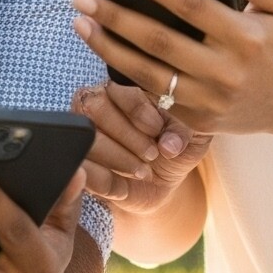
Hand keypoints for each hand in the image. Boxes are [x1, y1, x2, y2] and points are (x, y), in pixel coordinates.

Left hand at [71, 0, 272, 136]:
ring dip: (108, 48)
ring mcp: (210, 100)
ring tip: (82, 24)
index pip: (193, 6)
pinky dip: (126, 74)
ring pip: (147, 74)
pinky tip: (105, 51)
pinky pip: (155, 95)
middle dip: (116, 18)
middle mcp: (226, 71)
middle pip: (159, 41)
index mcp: (246, 37)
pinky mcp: (198, 120)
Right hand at [72, 80, 208, 212]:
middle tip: (151, 153)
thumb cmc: (176, 145)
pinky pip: (80, 170)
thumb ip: (186, 132)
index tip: (157, 128)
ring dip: (117, 157)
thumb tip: (170, 145)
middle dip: (126, 134)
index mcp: (123, 89)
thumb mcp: (193, 136)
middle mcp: (96, 107)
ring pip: (86, 139)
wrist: (163, 182)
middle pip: (93, 108)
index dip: (136, 109)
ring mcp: (83, 136)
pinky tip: (126, 185)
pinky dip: (102, 179)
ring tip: (143, 171)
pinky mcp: (79, 167)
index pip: (116, 87)